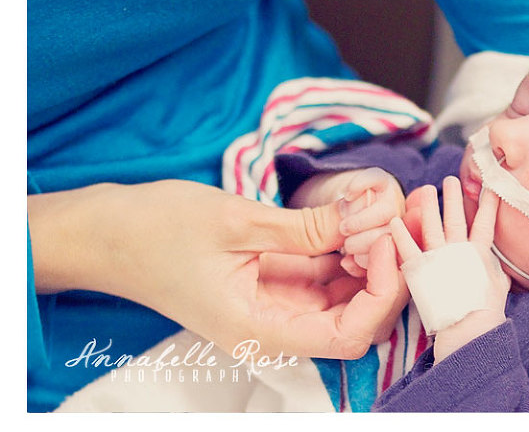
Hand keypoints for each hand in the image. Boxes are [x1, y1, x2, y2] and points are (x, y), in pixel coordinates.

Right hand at [27, 179, 401, 357]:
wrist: (105, 234)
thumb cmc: (155, 231)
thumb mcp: (237, 221)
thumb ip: (307, 226)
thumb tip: (367, 214)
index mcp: (261, 330)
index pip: (349, 335)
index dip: (382, 292)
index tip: (387, 241)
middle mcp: (276, 327)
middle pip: (357, 319)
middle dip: (388, 275)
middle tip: (401, 222)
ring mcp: (276, 304)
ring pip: (347, 296)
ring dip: (371, 259)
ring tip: (383, 214)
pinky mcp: (274, 281)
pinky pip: (326, 275)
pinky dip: (347, 250)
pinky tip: (354, 218)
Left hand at [389, 176, 510, 361]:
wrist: (468, 327)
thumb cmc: (485, 310)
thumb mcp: (498, 284)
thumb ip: (494, 268)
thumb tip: (498, 262)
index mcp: (479, 253)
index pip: (485, 223)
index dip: (488, 205)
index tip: (490, 187)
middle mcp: (459, 250)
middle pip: (456, 217)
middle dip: (454, 197)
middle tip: (450, 178)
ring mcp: (439, 258)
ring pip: (433, 225)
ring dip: (429, 206)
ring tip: (425, 189)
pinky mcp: (421, 269)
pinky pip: (408, 247)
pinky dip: (400, 234)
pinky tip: (394, 221)